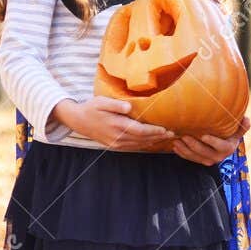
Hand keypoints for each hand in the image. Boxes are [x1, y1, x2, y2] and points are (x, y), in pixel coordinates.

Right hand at [53, 97, 176, 150]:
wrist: (78, 120)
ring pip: (139, 145)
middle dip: (158, 137)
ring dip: (153, 142)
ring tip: (165, 138)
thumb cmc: (92, 108)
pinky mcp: (115, 146)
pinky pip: (133, 147)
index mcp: (117, 126)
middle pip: (142, 140)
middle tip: (172, 134)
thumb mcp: (102, 102)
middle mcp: (118, 137)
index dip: (154, 131)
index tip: (166, 129)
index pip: (140, 131)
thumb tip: (128, 107)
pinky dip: (144, 144)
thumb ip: (116, 105)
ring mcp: (116, 144)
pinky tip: (151, 141)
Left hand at [173, 115, 250, 164]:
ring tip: (176, 140)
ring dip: (184, 149)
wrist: (225, 145)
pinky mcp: (200, 161)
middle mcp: (218, 157)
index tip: (203, 135)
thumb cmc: (231, 134)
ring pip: (195, 156)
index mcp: (228, 149)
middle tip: (184, 135)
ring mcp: (208, 160)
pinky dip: (181, 153)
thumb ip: (242, 126)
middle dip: (193, 144)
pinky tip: (175, 146)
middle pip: (204, 152)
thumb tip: (247, 119)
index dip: (212, 142)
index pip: (220, 146)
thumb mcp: (238, 131)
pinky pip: (189, 158)